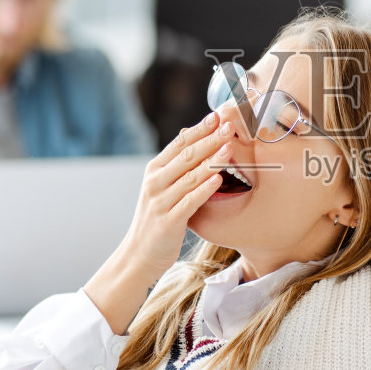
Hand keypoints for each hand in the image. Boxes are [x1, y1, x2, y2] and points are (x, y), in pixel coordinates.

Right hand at [84, 111, 229, 333]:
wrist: (140, 254)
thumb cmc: (158, 218)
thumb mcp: (163, 188)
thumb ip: (178, 165)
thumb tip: (193, 134)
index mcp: (155, 170)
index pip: (180, 142)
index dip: (200, 128)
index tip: (219, 114)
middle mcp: (155, 182)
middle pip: (187, 155)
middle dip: (210, 138)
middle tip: (230, 124)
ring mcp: (160, 200)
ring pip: (189, 175)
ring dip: (211, 159)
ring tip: (229, 146)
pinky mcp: (168, 220)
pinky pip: (189, 201)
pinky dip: (204, 189)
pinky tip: (218, 179)